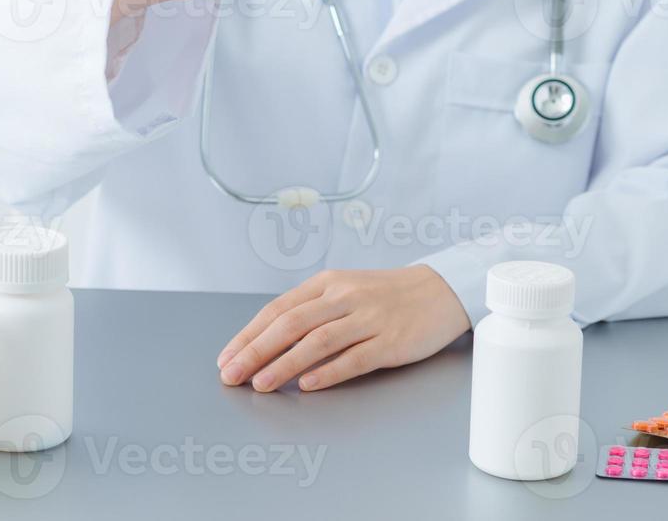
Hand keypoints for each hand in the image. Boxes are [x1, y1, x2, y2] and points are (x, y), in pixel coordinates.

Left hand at [216, 266, 470, 392]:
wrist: (440, 290)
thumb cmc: (387, 295)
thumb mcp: (345, 291)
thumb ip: (312, 311)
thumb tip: (268, 342)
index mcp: (328, 282)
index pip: (279, 309)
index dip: (249, 335)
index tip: (227, 358)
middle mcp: (345, 296)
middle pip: (291, 324)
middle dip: (256, 351)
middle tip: (232, 375)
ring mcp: (369, 318)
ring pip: (318, 341)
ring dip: (284, 364)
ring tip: (260, 384)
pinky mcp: (391, 341)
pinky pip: (354, 358)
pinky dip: (328, 372)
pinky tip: (307, 385)